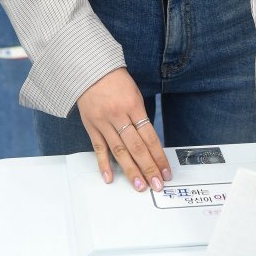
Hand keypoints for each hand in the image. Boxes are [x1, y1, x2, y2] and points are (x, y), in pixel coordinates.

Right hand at [76, 68, 171, 191]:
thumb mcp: (134, 94)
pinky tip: (110, 178)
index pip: (150, 137)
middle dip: (148, 168)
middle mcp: (119, 115)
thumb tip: (148, 142)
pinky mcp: (91, 126)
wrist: (90, 69)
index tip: (165, 171)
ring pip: (119, 151)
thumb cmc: (115, 80)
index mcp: (134, 106)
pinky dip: (103, 164)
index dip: (159, 156)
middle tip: (157, 184)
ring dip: (130, 171)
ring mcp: (104, 122)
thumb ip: (140, 117)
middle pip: (136, 147)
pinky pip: (98, 148)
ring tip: (140, 186)